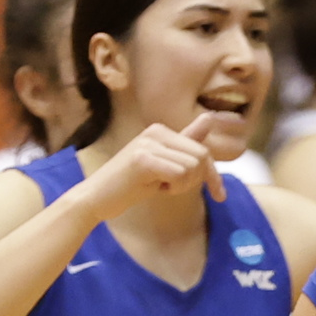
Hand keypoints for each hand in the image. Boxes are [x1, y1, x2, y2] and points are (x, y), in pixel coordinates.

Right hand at [92, 114, 229, 211]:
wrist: (95, 198)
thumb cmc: (129, 185)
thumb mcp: (164, 164)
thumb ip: (186, 144)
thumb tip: (210, 117)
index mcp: (161, 130)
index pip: (203, 150)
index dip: (213, 175)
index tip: (220, 196)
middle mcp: (156, 131)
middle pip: (202, 157)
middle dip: (196, 180)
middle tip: (171, 188)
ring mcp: (148, 143)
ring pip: (193, 167)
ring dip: (181, 186)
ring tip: (159, 186)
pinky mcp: (143, 159)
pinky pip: (179, 175)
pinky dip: (173, 188)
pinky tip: (155, 189)